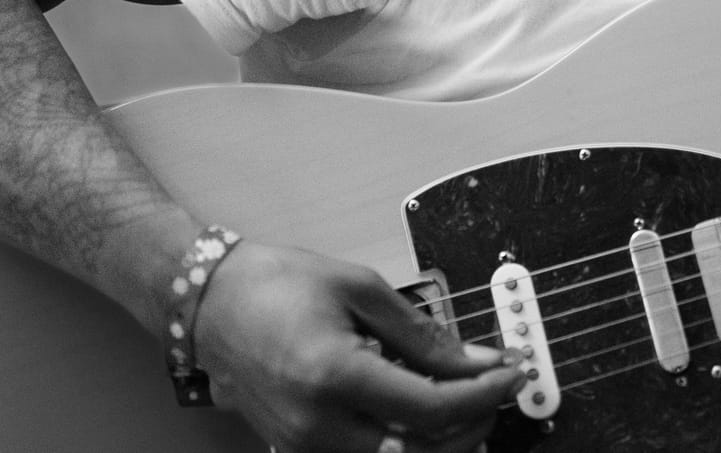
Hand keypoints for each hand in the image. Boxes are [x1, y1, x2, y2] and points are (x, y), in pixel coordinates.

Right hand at [191, 241, 526, 452]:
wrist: (209, 304)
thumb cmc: (276, 284)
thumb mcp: (361, 288)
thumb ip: (423, 332)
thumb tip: (475, 360)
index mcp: (333, 375)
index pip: (431, 408)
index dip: (482, 395)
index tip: (511, 373)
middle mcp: (315, 424)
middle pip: (417, 451)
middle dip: (470, 426)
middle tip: (495, 391)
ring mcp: (303, 445)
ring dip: (440, 440)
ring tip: (466, 402)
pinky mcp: (298, 449)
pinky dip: (405, 441)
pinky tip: (424, 412)